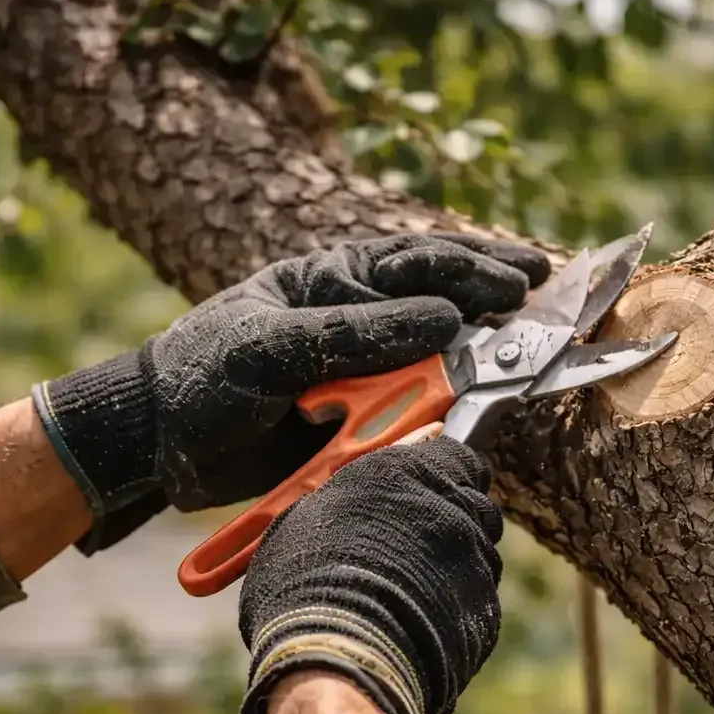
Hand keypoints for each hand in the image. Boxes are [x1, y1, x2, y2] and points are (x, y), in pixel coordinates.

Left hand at [31, 234, 549, 552]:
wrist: (159, 450)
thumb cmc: (200, 376)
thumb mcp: (269, 349)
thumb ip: (354, 336)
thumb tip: (449, 323)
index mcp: (334, 282)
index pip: (419, 264)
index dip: (477, 269)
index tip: (524, 283)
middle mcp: (363, 325)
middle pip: (448, 308)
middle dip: (500, 307)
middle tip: (554, 307)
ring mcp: (368, 380)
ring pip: (441, 368)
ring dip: (484, 367)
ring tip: (534, 358)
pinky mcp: (366, 432)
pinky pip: (421, 422)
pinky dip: (456, 420)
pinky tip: (489, 416)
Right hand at [235, 436, 504, 713]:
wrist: (340, 657)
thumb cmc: (304, 584)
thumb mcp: (305, 521)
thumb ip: (346, 498)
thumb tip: (354, 496)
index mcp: (406, 472)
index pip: (453, 455)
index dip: (445, 473)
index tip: (431, 489)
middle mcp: (452, 507)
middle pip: (473, 505)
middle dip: (454, 521)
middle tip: (415, 549)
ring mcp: (477, 560)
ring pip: (480, 557)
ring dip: (456, 569)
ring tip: (412, 598)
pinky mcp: (488, 612)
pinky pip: (478, 605)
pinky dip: (457, 613)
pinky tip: (421, 631)